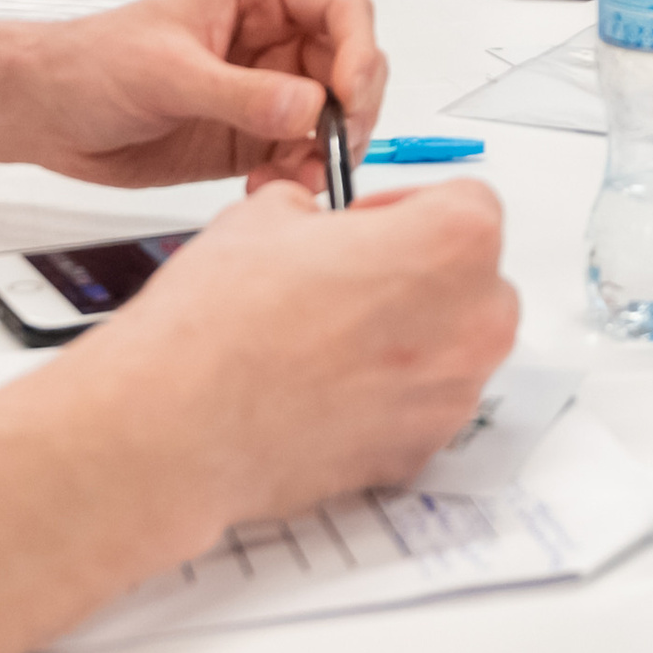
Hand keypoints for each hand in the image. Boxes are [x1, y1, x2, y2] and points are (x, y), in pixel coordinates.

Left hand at [14, 0, 387, 192]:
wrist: (48, 111)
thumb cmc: (93, 62)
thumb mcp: (166, 73)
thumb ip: (239, 94)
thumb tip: (307, 108)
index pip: (343, 10)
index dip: (359, 52)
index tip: (349, 98)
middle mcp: (278, 36)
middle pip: (354, 67)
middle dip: (353, 111)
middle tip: (332, 149)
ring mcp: (272, 88)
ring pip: (337, 116)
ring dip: (328, 151)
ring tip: (293, 176)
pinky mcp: (258, 135)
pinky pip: (304, 155)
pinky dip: (300, 175)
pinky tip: (267, 186)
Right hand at [69, 177, 518, 523]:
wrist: (179, 425)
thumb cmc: (222, 326)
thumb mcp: (268, 214)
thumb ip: (317, 211)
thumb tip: (314, 224)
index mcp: (455, 241)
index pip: (467, 200)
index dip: (407, 206)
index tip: (371, 222)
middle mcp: (473, 320)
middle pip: (472, 276)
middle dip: (417, 272)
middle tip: (349, 277)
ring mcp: (450, 395)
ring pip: (451, 345)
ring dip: (407, 336)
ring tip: (327, 335)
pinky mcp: (417, 452)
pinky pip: (420, 406)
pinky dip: (387, 396)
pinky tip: (325, 386)